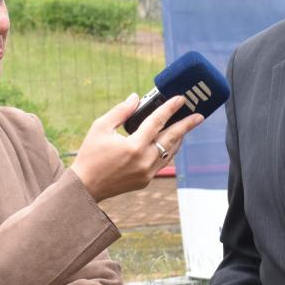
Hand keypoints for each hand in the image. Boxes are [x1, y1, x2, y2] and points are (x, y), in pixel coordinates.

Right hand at [70, 93, 203, 202]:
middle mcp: (144, 160)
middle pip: (171, 138)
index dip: (170, 108)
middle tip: (199, 115)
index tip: (181, 99)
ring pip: (170, 152)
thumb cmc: (90, 155)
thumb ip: (120, 111)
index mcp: (133, 146)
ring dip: (179, 138)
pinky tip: (171, 142)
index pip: (157, 122)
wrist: (85, 186)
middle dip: (187, 125)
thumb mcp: (100, 127)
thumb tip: (136, 98)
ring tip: (187, 126)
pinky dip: (168, 150)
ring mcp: (147, 172)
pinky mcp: (146, 180)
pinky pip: (163, 162)